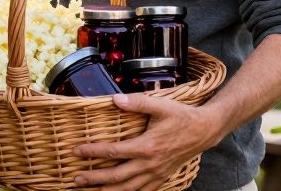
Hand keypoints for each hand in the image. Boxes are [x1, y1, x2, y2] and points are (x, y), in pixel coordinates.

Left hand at [72, 93, 224, 190]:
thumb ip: (137, 102)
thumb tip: (114, 99)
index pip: (113, 152)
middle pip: (117, 176)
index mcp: (147, 146)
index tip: (77, 150)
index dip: (93, 152)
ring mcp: (157, 173)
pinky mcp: (162, 177)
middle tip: (76, 179)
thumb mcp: (160, 105)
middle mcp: (150, 164)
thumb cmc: (182, 117)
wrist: (205, 131)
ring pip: (129, 188)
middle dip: (94, 179)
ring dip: (108, 190)